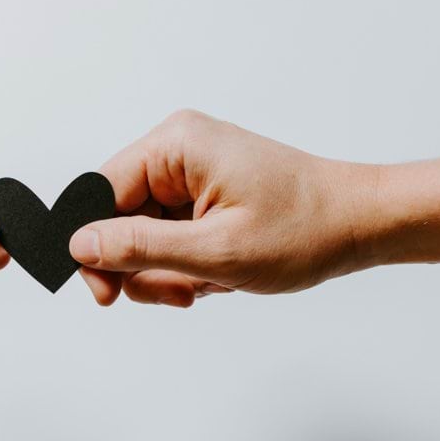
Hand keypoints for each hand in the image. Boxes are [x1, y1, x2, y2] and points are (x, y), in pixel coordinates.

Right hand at [69, 110, 373, 306]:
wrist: (360, 224)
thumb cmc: (304, 229)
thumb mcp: (214, 250)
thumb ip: (139, 247)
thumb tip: (79, 245)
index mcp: (175, 146)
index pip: (99, 194)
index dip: (95, 247)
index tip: (106, 294)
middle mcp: (178, 151)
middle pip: (120, 218)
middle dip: (144, 266)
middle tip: (180, 292)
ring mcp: (191, 173)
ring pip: (144, 235)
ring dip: (169, 271)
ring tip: (209, 283)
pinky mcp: (203, 193)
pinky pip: (170, 236)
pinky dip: (186, 264)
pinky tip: (218, 274)